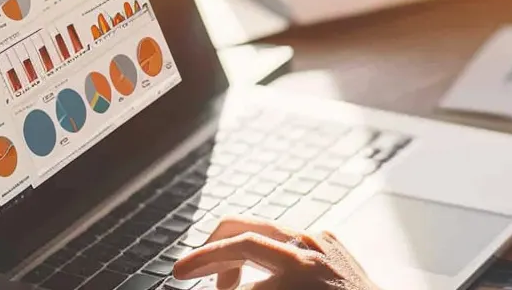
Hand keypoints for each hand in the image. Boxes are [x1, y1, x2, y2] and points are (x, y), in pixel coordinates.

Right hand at [172, 216, 378, 289]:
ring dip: (237, 256)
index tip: (180, 272)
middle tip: (189, 271)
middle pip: (244, 228)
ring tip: (227, 287)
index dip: (203, 259)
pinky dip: (265, 256)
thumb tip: (223, 287)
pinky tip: (260, 280)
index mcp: (298, 265)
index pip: (237, 249)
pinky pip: (286, 240)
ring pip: (262, 232)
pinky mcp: (330, 242)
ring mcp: (322, 241)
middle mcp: (310, 246)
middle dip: (211, 248)